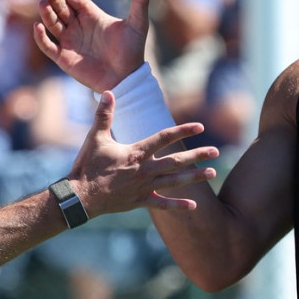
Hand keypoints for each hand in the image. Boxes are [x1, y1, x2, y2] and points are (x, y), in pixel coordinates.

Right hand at [34, 0, 154, 91]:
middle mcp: (78, 26)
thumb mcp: (137, 24)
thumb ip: (140, 2)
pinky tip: (38, 27)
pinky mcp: (64, 58)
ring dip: (47, 14)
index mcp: (92, 15)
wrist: (126, 79)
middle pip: (61, 8)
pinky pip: (48, 46)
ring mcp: (70, 42)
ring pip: (53, 23)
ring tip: (44, 3)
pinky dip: (41, 37)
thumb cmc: (132, 51)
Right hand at [67, 91, 218, 215]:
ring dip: (194, 177)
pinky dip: (178, 205)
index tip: (200, 127)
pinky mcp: (140, 201)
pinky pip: (163, 204)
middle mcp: (145, 170)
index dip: (183, 131)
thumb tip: (107, 92)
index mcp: (136, 152)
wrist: (81, 197)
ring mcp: (144, 187)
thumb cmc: (87, 166)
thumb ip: (104, 114)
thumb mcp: (95, 137)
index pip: (164, 138)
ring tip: (212, 173)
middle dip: (198, 156)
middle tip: (216, 152)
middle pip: (177, 161)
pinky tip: (194, 206)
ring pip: (175, 181)